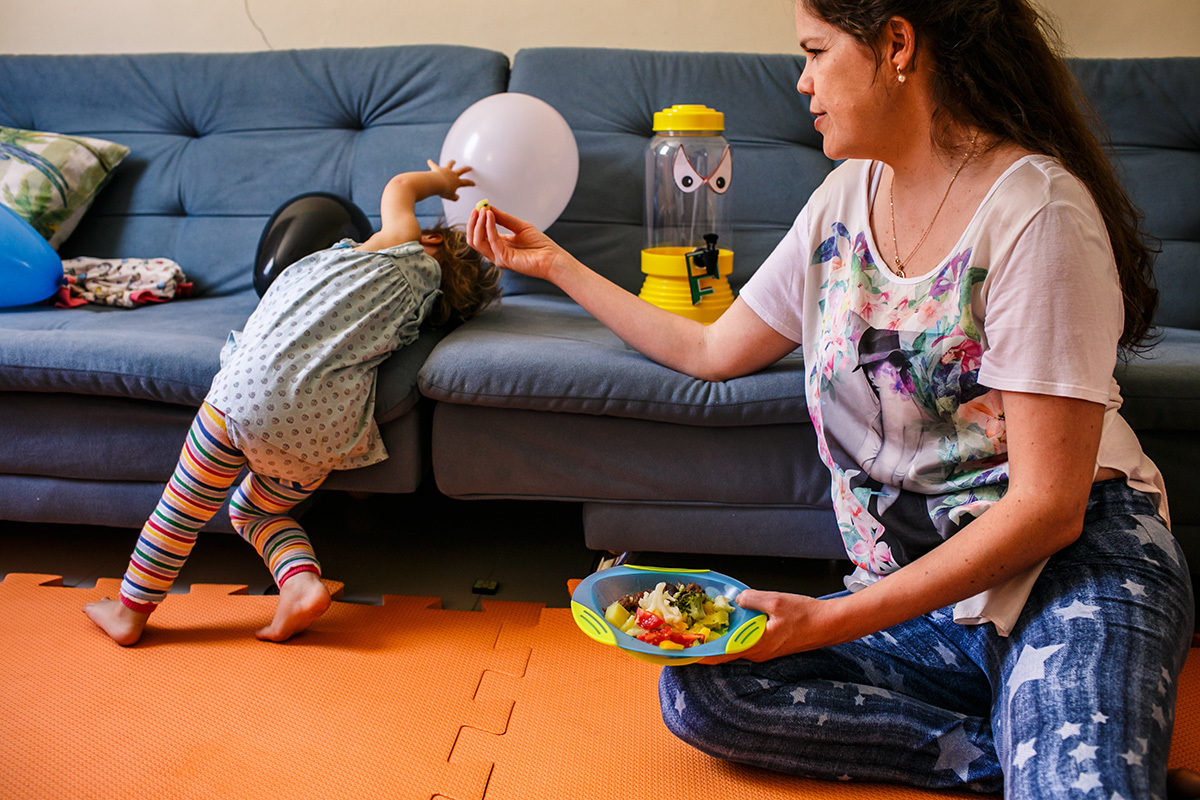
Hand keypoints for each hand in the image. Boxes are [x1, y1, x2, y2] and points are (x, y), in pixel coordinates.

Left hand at [426, 158, 473, 200]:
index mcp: (457, 182)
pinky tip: (429, 161)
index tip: (474, 183)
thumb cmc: (443, 191)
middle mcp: (452, 175)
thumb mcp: (450, 197)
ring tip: (453, 161)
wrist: (436, 184)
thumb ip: (454, 197)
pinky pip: (433, 165)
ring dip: (452, 162)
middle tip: (470, 168)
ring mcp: (445, 170)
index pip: (466, 183)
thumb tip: (457, 197)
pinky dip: (431, 163)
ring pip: (450, 164)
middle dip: (466, 169)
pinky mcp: (437, 169)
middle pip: (461, 170)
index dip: (470, 183)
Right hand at [467, 205, 570, 282]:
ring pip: (478, 242)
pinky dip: (489, 227)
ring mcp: (498, 258)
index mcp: (499, 245)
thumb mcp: (520, 226)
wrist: (552, 257)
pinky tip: (491, 216)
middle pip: (474, 239)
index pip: (480, 234)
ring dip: (478, 224)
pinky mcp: (504, 259)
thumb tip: (488, 208)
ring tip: (483, 211)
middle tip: (477, 209)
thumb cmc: (540, 245)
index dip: (477, 221)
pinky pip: (491, 241)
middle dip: (473, 223)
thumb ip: (504, 218)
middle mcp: (496, 253)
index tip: (480, 206)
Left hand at [699, 589, 846, 663]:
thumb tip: (737, 599)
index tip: (683, 652)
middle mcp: (757, 653)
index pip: (721, 654)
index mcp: (756, 646)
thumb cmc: (807, 616)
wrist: (830, 624)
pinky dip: (733, 635)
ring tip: (703, 626)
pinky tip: (730, 622)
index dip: (700, 654)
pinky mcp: (770, 646)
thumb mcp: (776, 601)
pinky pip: (745, 642)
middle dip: (706, 644)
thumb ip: (752, 598)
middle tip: (688, 632)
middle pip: (724, 651)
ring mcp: (764, 651)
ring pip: (734, 646)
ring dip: (719, 639)